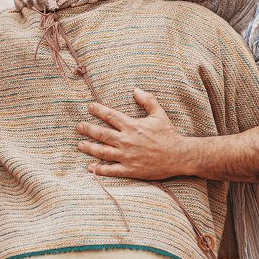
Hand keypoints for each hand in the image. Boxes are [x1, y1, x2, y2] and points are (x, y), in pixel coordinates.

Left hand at [76, 88, 190, 178]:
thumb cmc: (169, 135)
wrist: (180, 156)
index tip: (89, 107)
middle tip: (78, 126)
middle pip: (102, 133)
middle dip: (88, 129)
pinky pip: (111, 170)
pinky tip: (90, 167)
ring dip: (89, 148)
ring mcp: (127, 156)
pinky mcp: (130, 169)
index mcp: (132, 126)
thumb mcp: (159, 114)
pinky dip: (99, 169)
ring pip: (102, 152)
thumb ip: (147, 100)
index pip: (110, 116)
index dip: (98, 110)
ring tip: (79, 145)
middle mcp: (126, 140)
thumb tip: (135, 89)